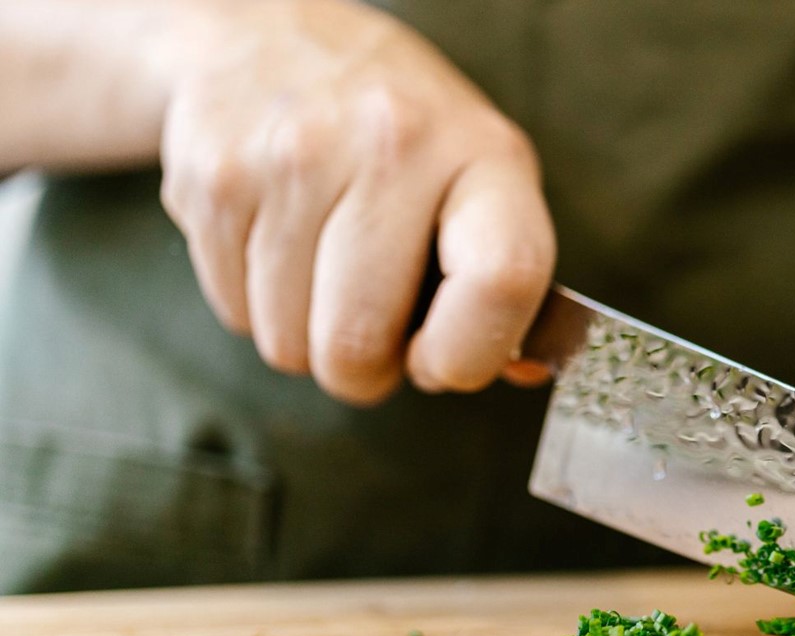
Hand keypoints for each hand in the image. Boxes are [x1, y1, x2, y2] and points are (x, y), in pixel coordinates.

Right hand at [159, 0, 554, 403]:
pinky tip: (281, 245)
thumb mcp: (482, 178)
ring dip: (308, 338)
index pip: (500, 278)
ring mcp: (291, 158)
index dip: (469, 352)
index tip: (446, 361)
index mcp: (483, 154)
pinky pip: (235, 313)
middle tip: (374, 331)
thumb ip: (503, 280)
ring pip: (288, 342)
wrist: (269, 36)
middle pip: (358, 341)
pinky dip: (259, 306)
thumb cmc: (403, 136)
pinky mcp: (212, 178)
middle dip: (366, 369)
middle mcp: (389, 144)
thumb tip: (515, 373)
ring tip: (327, 273)